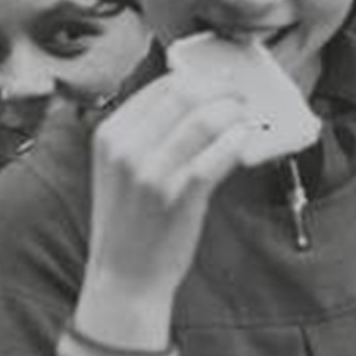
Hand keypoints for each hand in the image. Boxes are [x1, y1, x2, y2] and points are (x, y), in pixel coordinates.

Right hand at [74, 69, 254, 350]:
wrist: (123, 277)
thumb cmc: (128, 223)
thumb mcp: (118, 169)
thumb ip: (145, 135)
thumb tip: (191, 102)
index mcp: (110, 136)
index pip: (160, 87)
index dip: (197, 78)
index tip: (218, 83)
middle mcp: (127, 149)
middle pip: (184, 94)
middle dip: (220, 89)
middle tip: (238, 97)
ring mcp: (152, 173)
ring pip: (205, 119)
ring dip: (234, 113)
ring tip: (246, 118)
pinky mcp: (179, 196)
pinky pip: (218, 155)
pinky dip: (237, 142)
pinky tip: (245, 140)